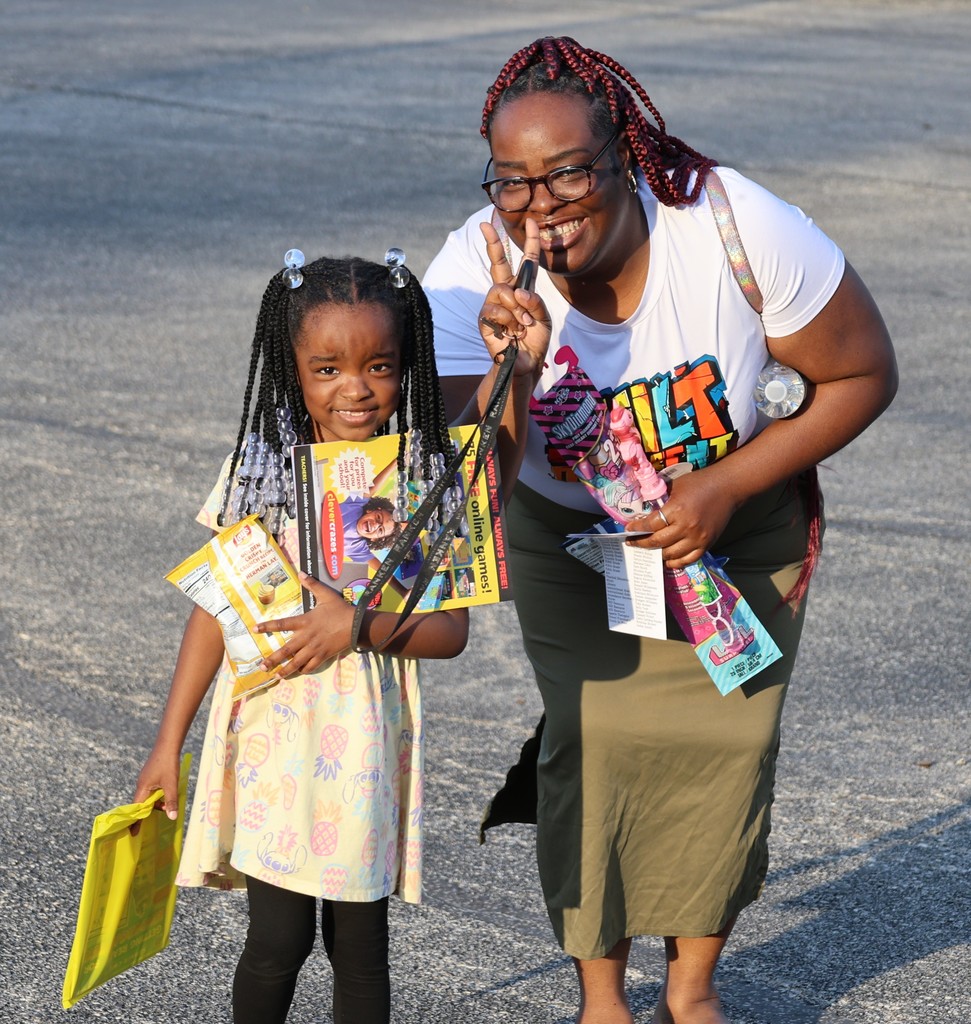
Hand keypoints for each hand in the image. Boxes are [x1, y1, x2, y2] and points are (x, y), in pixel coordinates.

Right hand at [131, 746, 180, 832]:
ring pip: (149, 797)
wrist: (168, 745)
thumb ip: (171, 801)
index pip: (137, 809)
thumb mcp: (171, 784)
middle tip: (152, 822)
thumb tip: (172, 817)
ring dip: (157, 803)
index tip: (132, 833)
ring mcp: (146, 780)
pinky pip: (152, 790)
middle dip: (149, 813)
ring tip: (168, 804)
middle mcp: (141, 785)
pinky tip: (168, 794)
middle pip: (142, 804)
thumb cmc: (168, 764)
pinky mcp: (151, 776)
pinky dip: (159, 795)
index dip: (135, 821)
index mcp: (142, 788)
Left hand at [255, 573, 353, 676]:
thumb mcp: (326, 595)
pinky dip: (303, 670)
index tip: (255, 629)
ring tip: (276, 676)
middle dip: (273, 659)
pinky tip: (298, 672)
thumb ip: (312, 585)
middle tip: (261, 666)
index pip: (282, 624)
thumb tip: (301, 572)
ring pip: (296, 662)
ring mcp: (315, 648)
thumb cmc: (340, 609)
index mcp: (305, 622)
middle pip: (286, 650)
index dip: (267, 627)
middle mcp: (306, 637)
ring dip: (285, 670)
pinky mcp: (323, 655)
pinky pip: (311, 666)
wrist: (356, 625)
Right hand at [478, 218, 550, 379]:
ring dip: (516, 309)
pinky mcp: (484, 318)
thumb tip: (518, 293)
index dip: (530, 242)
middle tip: (485, 225)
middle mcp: (506, 293)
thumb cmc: (535, 340)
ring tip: (522, 325)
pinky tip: (511, 332)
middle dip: (492, 243)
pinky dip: (507, 320)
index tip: (531, 222)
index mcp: (524, 290)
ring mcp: (493, 305)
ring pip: (501, 290)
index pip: (527, 262)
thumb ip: (536, 303)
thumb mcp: (544, 320)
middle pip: (498, 264)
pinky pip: (494, 309)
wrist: (525, 364)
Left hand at [626, 469, 738, 567]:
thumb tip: (643, 512)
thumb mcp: (675, 486)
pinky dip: (675, 562)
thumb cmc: (699, 483)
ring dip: (657, 554)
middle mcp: (687, 527)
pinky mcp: (707, 544)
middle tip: (633, 542)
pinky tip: (667, 559)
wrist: (728, 488)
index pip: (650, 525)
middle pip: (658, 542)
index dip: (637, 529)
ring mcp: (698, 538)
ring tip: (649, 550)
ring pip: (671, 554)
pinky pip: (688, 560)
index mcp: (677, 510)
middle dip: (642, 543)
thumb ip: (660, 500)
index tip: (628, 530)